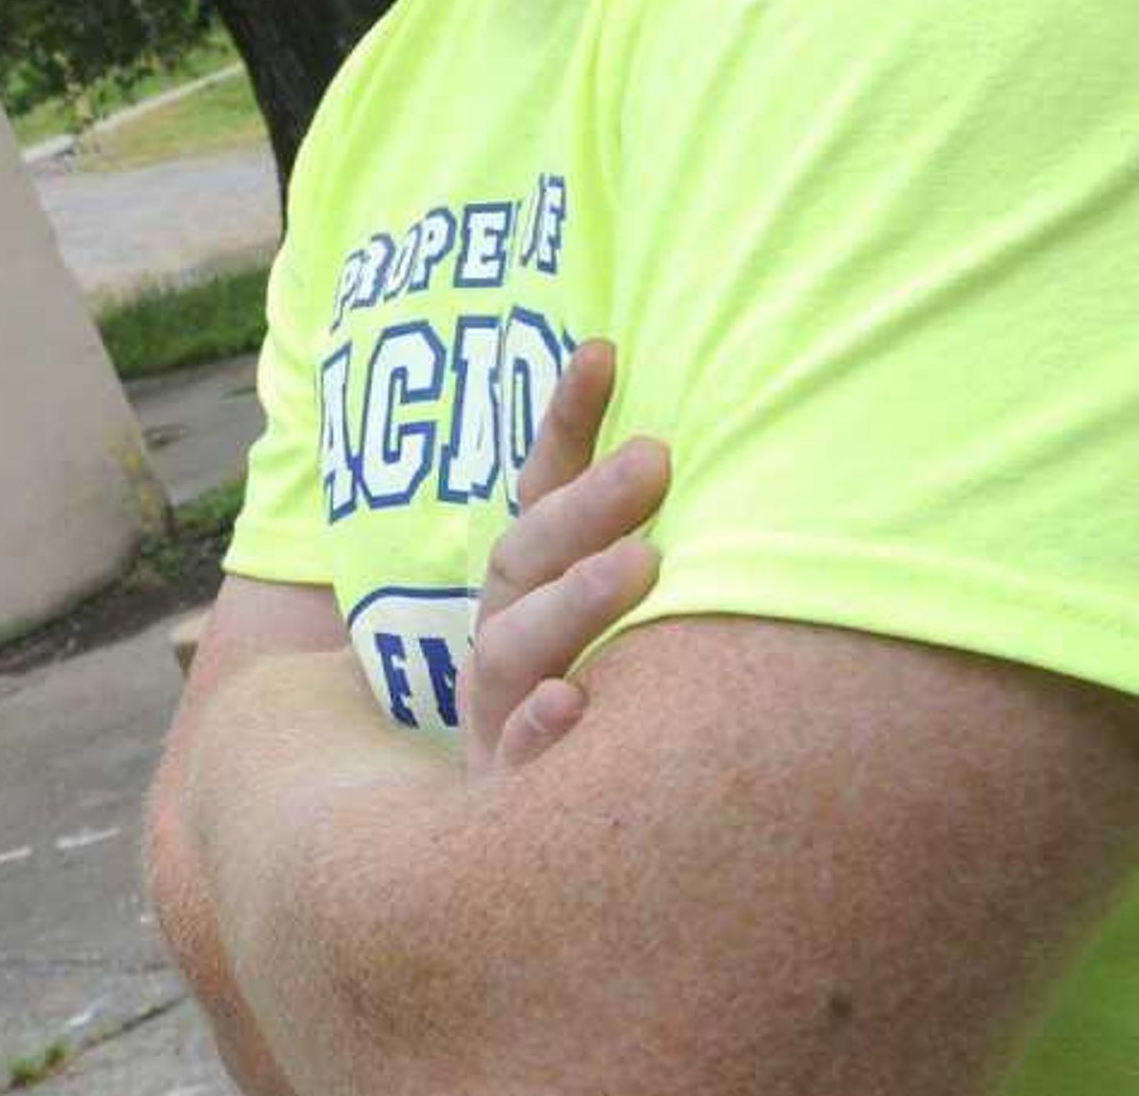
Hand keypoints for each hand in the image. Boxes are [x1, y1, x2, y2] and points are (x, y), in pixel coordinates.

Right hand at [464, 337, 668, 779]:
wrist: (515, 858)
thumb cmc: (595, 726)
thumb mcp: (605, 636)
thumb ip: (631, 557)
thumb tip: (712, 462)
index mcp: (523, 596)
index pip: (537, 495)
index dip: (564, 425)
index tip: (605, 349)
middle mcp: (501, 642)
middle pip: (524, 559)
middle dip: (584, 505)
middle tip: (658, 460)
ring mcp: (496, 716)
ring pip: (514, 646)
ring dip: (574, 600)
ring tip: (644, 565)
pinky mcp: (506, 795)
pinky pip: (517, 763)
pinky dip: (541, 731)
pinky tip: (573, 706)